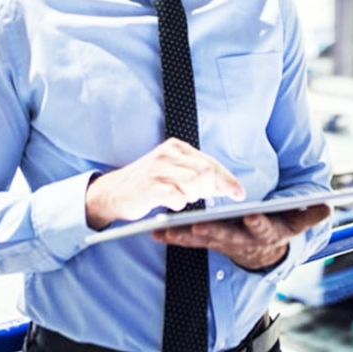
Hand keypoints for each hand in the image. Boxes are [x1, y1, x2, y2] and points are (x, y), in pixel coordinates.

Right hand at [86, 137, 244, 229]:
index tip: (239, 193)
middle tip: (203, 198)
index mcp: (177, 147)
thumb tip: (228, 187)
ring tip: (184, 199)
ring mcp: (158, 169)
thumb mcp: (173, 172)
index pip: (210, 163)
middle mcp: (168, 154)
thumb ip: (198, 176)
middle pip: (206, 173)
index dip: (227, 180)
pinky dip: (179, 204)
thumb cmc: (148, 183)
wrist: (113, 192)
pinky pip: (176, 197)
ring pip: (195, 183)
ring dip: (194, 197)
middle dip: (211, 190)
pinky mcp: (149, 186)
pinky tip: (173, 204)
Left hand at [152, 204, 331, 270]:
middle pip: (226, 235)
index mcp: (265, 232)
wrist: (264, 252)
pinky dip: (174, 235)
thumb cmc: (281, 228)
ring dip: (185, 234)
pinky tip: (156, 230)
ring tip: (166, 227)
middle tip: (197, 225)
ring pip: (203, 238)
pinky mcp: (209, 240)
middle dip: (211, 230)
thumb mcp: (299, 221)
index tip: (253, 215)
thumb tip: (328, 205)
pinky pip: (189, 239)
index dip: (258, 223)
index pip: (263, 228)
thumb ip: (311, 214)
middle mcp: (242, 239)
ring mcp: (223, 241)